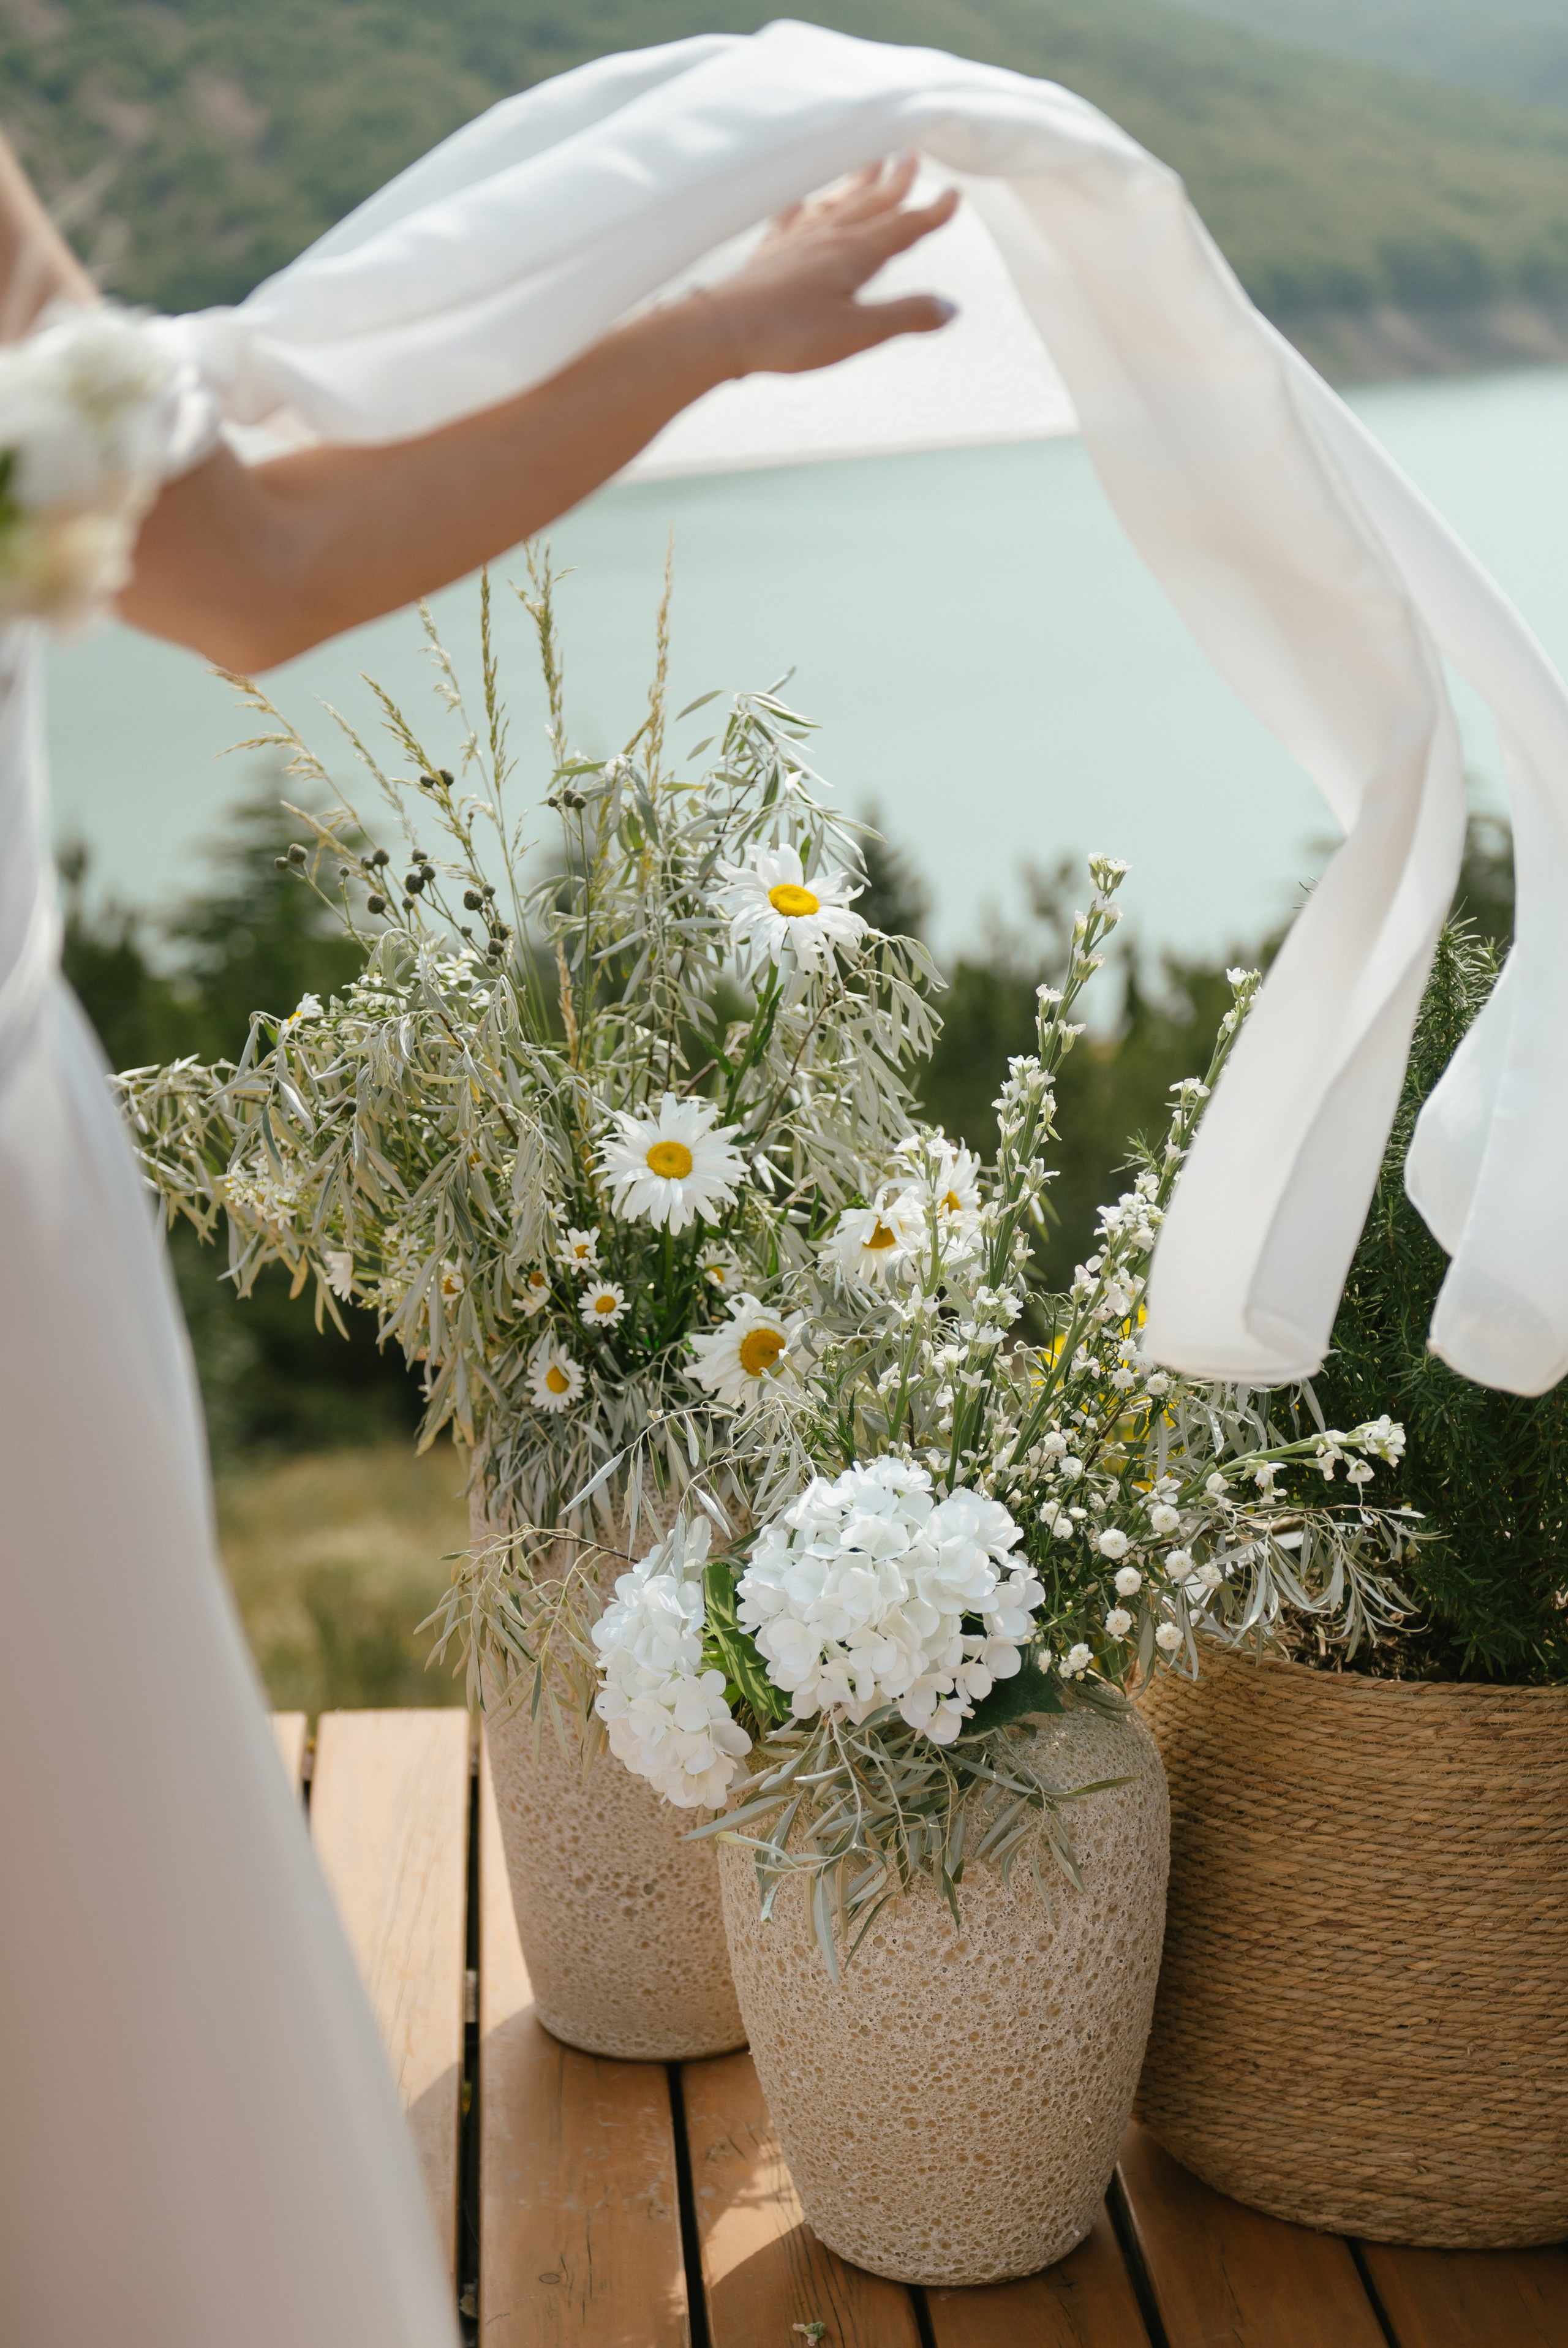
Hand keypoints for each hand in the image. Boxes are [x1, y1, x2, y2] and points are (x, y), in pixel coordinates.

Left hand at [698, 156, 959, 376]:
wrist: (720, 331)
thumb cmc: (788, 335)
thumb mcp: (858, 333)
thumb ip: (906, 317)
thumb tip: (951, 308)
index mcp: (854, 254)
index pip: (902, 229)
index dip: (930, 214)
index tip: (954, 195)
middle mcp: (826, 238)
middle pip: (869, 204)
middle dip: (894, 183)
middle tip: (912, 156)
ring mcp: (794, 243)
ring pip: (834, 204)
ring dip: (856, 184)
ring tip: (870, 164)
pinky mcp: (767, 256)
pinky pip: (790, 219)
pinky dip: (801, 205)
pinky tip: (801, 200)